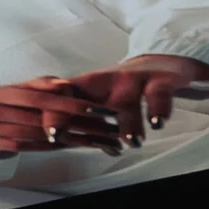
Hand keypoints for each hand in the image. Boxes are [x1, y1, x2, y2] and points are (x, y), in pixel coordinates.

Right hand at [0, 81, 130, 157]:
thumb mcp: (9, 92)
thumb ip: (36, 86)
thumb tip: (63, 85)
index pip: (34, 97)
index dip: (63, 103)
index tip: (90, 108)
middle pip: (33, 118)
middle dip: (67, 122)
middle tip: (96, 126)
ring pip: (27, 135)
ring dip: (58, 138)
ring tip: (86, 138)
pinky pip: (16, 147)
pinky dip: (40, 147)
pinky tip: (60, 147)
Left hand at [47, 55, 208, 146]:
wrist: (166, 62)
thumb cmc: (127, 89)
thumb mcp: (103, 104)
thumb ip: (88, 128)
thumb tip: (67, 146)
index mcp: (91, 88)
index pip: (62, 101)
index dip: (49, 116)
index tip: (42, 135)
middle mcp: (108, 82)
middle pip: (84, 99)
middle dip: (66, 116)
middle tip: (55, 135)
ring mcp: (135, 80)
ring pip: (125, 102)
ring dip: (127, 123)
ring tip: (131, 142)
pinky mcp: (162, 79)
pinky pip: (159, 93)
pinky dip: (159, 108)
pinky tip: (158, 123)